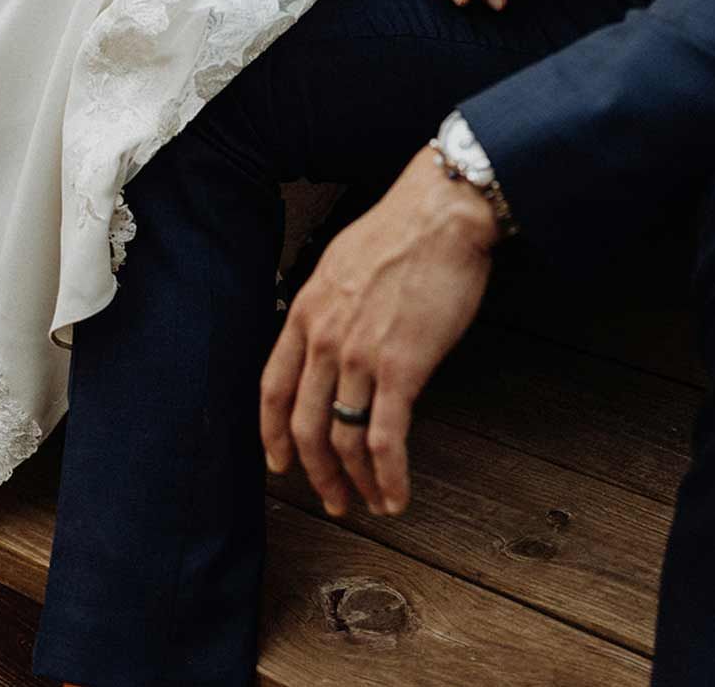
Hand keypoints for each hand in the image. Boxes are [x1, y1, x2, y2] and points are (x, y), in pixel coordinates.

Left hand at [261, 148, 498, 517]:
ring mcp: (359, 357)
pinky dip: (389, 476)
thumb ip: (332, 303)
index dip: (274, 433)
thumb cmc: (403, 228)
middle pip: (305, 425)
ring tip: (371, 501)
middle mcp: (324, 339)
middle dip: (317, 472)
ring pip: (343, 440)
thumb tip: (338, 331)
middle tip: (332, 498)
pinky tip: (397, 494)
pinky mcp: (400, 369)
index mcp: (306, 311)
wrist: (441, 212)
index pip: (273, 388)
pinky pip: (384, 440)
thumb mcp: (343, 260)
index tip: (280, 462)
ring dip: (356, 481)